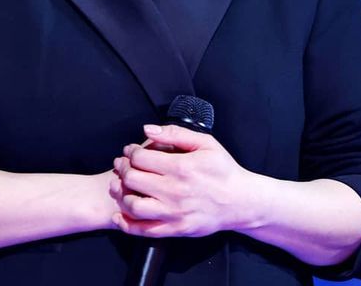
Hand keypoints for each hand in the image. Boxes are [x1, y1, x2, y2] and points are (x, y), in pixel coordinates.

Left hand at [109, 124, 254, 237]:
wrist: (241, 201)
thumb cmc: (223, 170)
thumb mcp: (206, 143)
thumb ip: (175, 133)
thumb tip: (147, 130)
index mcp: (181, 167)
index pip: (140, 158)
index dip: (130, 152)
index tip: (130, 151)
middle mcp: (175, 191)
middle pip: (132, 180)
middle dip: (122, 169)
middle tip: (122, 165)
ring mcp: (174, 213)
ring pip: (133, 206)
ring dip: (120, 194)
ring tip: (120, 186)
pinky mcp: (176, 229)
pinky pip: (143, 230)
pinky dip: (126, 224)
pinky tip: (120, 214)